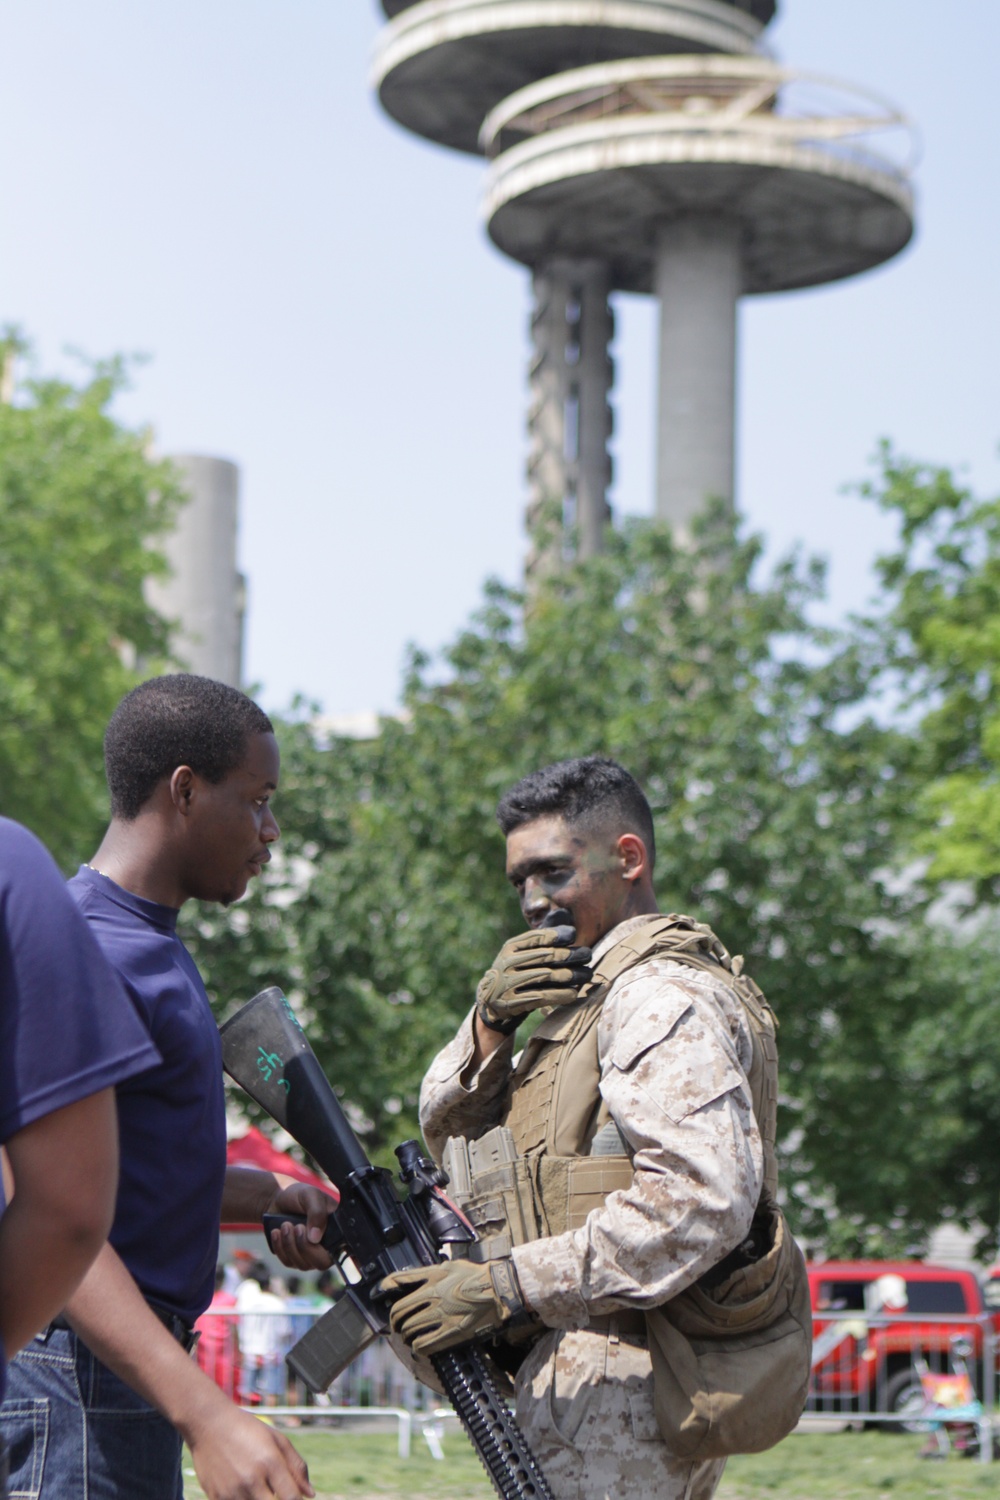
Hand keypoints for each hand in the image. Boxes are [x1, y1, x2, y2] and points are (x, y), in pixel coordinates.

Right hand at [185, 1397, 313, 1499]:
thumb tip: (310, 1494)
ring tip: (258, 1484)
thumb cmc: (247, 1429)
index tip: (294, 1497)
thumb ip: (296, 1466)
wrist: (208, 1424)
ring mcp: (232, 1491)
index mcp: (270, 1462)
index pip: (292, 1498)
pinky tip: (242, 1487)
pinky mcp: (217, 1498)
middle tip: (275, 1489)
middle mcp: (251, 1479)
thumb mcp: (277, 1439)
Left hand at [266, 1182, 336, 1270]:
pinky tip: (277, 1232)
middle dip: (305, 1247)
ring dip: (290, 1244)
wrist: (277, 1201)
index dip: (343, 1255)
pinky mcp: (294, 1258)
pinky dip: (280, 1248)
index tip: (323, 1244)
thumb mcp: (311, 1195)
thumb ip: (317, 1212)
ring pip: (303, 1264)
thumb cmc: (298, 1196)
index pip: (347, 1249)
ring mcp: (310, 1255)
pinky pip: (288, 1262)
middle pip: (322, 1263)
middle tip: (296, 1227)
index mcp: (337, 1229)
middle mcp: (326, 1246)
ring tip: (285, 1225)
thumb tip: (315, 1238)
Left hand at [381, 1257, 525, 1354]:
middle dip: (395, 1321)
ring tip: (409, 1337)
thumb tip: (403, 1278)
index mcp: (433, 1278)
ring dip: (405, 1335)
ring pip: (409, 1329)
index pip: (399, 1284)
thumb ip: (425, 1272)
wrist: (499, 1290)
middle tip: (398, 1326)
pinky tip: (419, 1347)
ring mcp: (442, 1315)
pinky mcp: (451, 1332)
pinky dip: (417, 1348)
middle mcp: (433, 1296)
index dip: (387, 1291)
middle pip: (400, 1312)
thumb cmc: (475, 1275)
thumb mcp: (448, 1266)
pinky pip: (424, 1344)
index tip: (385, 1298)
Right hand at [476, 926, 591, 1033]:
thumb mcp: (519, 954)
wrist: (490, 1000)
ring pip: (546, 976)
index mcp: (510, 948)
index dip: (555, 935)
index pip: (535, 937)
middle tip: (588, 955)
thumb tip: (567, 924)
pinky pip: (541, 997)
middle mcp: (507, 963)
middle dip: (569, 954)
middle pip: (544, 956)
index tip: (573, 934)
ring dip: (570, 975)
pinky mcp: (513, 1002)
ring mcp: (508, 983)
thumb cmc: (515, 972)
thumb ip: (540, 941)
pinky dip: (560, 995)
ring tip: (586, 974)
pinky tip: (573, 993)